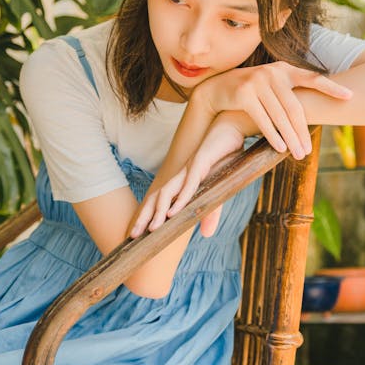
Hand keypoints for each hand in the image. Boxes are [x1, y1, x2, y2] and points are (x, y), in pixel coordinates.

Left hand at [130, 116, 244, 238]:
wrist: (232, 128)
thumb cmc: (224, 158)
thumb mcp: (218, 191)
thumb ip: (211, 212)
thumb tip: (206, 234)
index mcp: (182, 182)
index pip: (160, 202)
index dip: (148, 216)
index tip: (136, 233)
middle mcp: (181, 176)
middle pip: (157, 198)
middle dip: (144, 217)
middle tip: (132, 236)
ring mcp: (189, 169)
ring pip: (168, 193)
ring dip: (159, 212)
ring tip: (152, 229)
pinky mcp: (201, 163)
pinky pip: (189, 184)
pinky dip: (181, 199)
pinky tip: (174, 212)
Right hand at [199, 62, 352, 158]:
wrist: (217, 88)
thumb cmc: (250, 90)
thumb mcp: (270, 85)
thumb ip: (289, 91)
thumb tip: (315, 110)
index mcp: (284, 70)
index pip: (312, 78)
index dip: (331, 88)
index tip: (349, 96)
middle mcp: (272, 73)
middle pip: (294, 107)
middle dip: (302, 132)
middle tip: (307, 151)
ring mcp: (257, 82)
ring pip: (280, 116)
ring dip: (290, 138)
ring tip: (298, 153)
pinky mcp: (244, 94)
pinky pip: (263, 119)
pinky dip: (272, 135)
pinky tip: (280, 147)